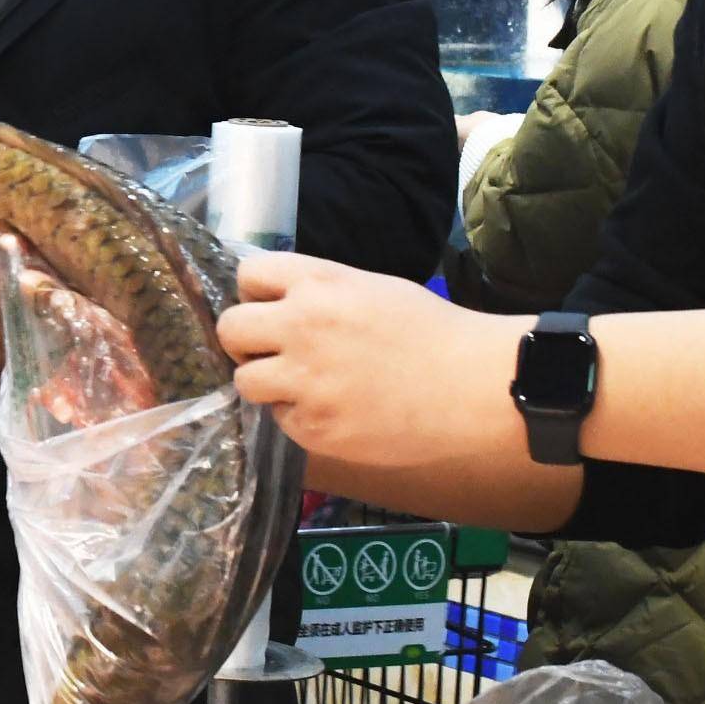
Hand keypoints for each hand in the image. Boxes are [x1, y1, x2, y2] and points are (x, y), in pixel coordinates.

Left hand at [217, 248, 521, 469]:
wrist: (474, 391)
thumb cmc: (433, 334)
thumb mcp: (372, 288)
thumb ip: (320, 290)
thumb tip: (278, 300)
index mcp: (319, 283)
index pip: (248, 276)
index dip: (257, 295)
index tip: (271, 310)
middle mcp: (301, 326)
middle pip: (231, 328)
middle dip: (246, 342)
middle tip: (274, 353)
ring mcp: (303, 380)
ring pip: (244, 381)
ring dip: (267, 384)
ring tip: (307, 387)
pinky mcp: (311, 427)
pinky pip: (280, 419)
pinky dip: (300, 417)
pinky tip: (337, 413)